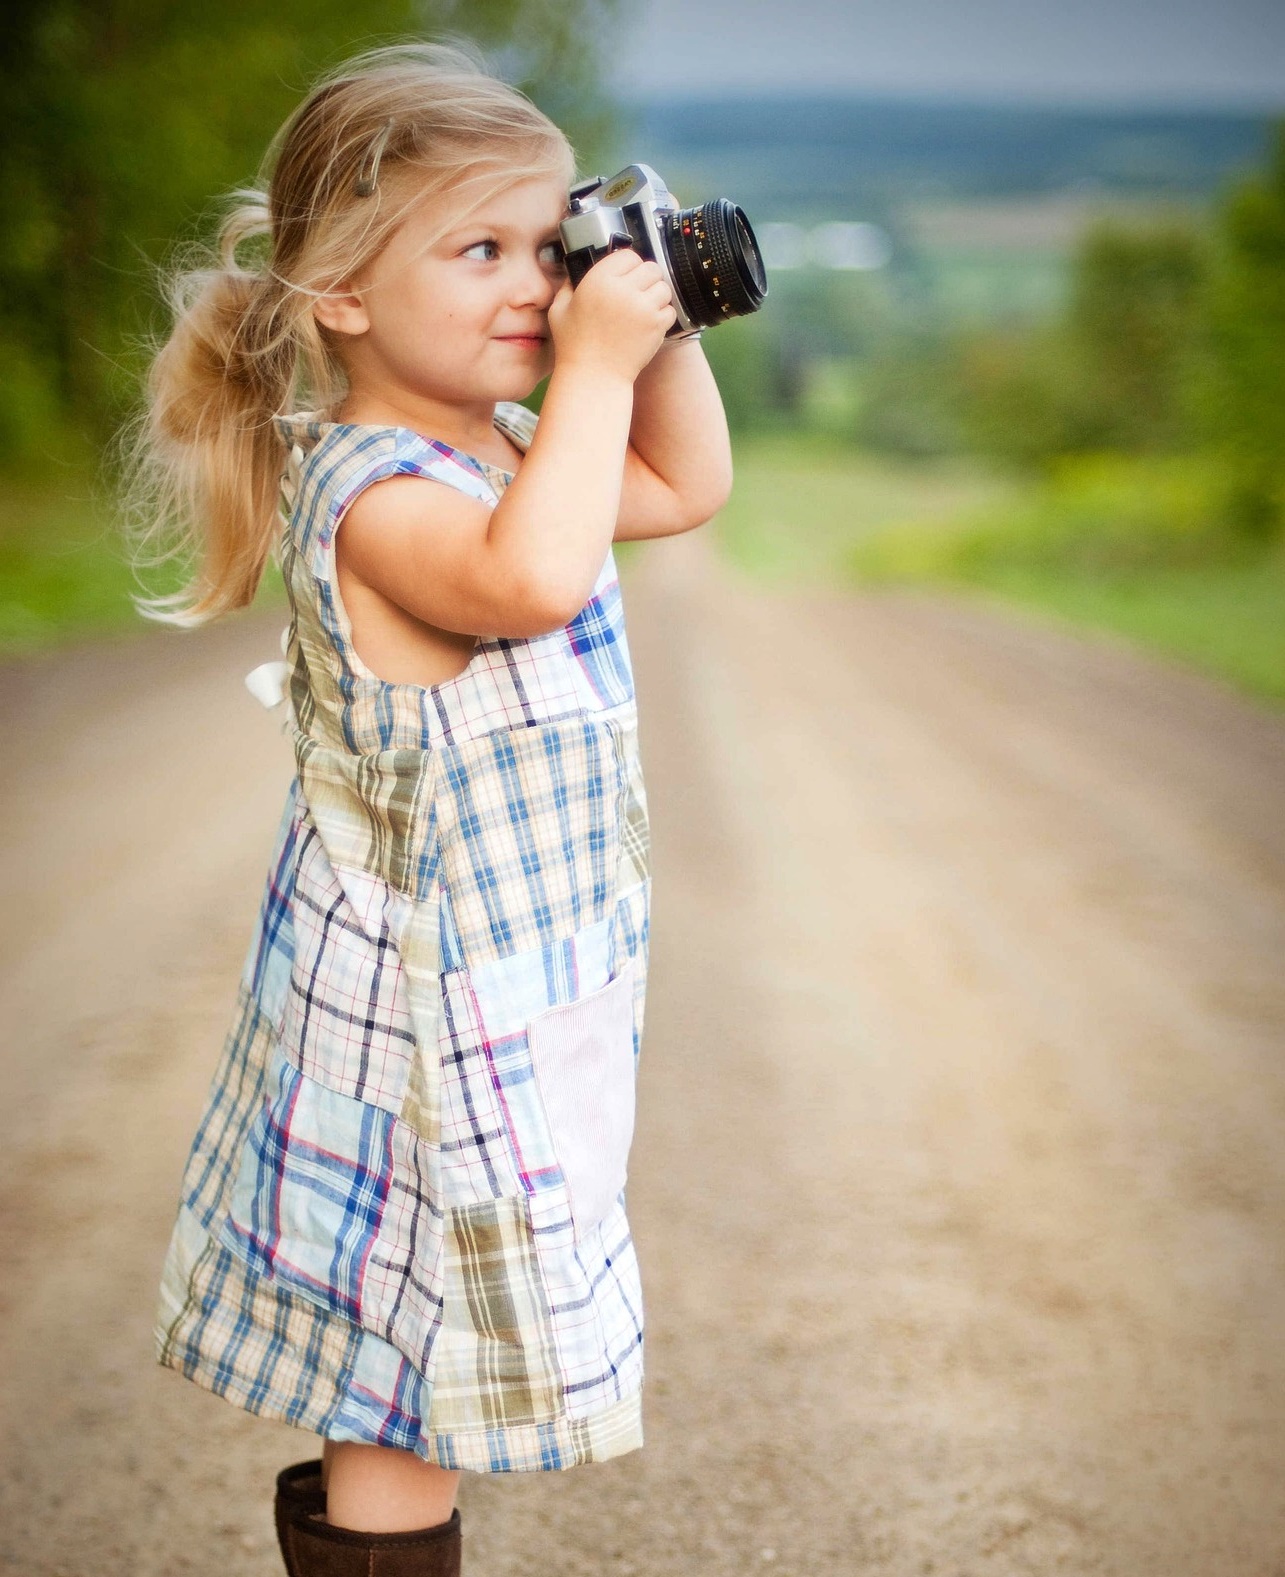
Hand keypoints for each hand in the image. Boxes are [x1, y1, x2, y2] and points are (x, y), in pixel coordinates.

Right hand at [547, 248, 677, 384]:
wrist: (594, 377)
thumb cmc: (574, 347)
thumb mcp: (559, 310)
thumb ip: (569, 285)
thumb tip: (576, 271)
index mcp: (599, 280)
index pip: (628, 255)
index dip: (628, 265)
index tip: (625, 275)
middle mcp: (623, 290)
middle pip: (650, 267)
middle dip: (645, 278)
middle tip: (638, 292)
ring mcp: (643, 308)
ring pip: (663, 287)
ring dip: (656, 295)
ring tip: (644, 308)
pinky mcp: (656, 326)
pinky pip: (669, 309)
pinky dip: (662, 315)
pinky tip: (648, 323)